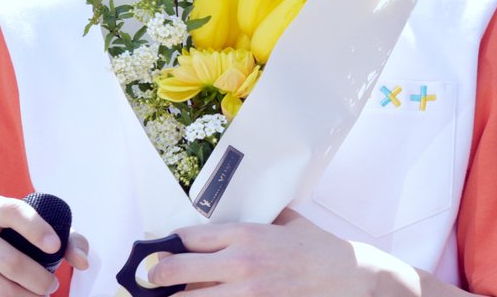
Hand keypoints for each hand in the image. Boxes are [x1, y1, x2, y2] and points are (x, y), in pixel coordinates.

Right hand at [0, 192, 88, 296]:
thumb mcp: (34, 226)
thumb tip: (83, 261)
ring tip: (40, 296)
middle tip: (53, 285)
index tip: (56, 248)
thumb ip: (67, 238)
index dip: (37, 229)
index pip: (14, 212)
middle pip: (9, 261)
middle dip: (39, 280)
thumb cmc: (10, 235)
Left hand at [148, 209, 420, 296]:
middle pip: (174, 269)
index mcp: (247, 234)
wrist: (349, 279)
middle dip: (154, 275)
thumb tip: (241, 209)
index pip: (188, 237)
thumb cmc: (321, 250)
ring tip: (170, 295)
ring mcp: (246, 293)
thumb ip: (263, 217)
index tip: (158, 250)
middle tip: (147, 279)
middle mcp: (240, 263)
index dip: (168, 244)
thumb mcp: (290, 223)